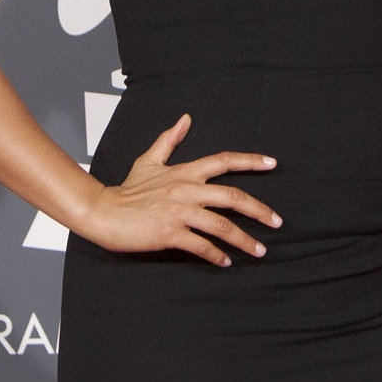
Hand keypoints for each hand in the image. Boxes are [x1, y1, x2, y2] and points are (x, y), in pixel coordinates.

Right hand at [73, 114, 281, 266]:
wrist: (104, 212)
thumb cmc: (127, 189)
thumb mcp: (149, 160)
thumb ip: (170, 140)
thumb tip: (185, 119)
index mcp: (185, 172)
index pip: (224, 160)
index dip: (251, 160)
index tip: (273, 164)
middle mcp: (187, 189)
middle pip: (233, 197)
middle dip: (260, 211)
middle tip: (277, 222)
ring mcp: (179, 212)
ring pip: (222, 226)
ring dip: (245, 240)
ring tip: (260, 251)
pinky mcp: (170, 233)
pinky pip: (201, 246)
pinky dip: (217, 256)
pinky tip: (226, 262)